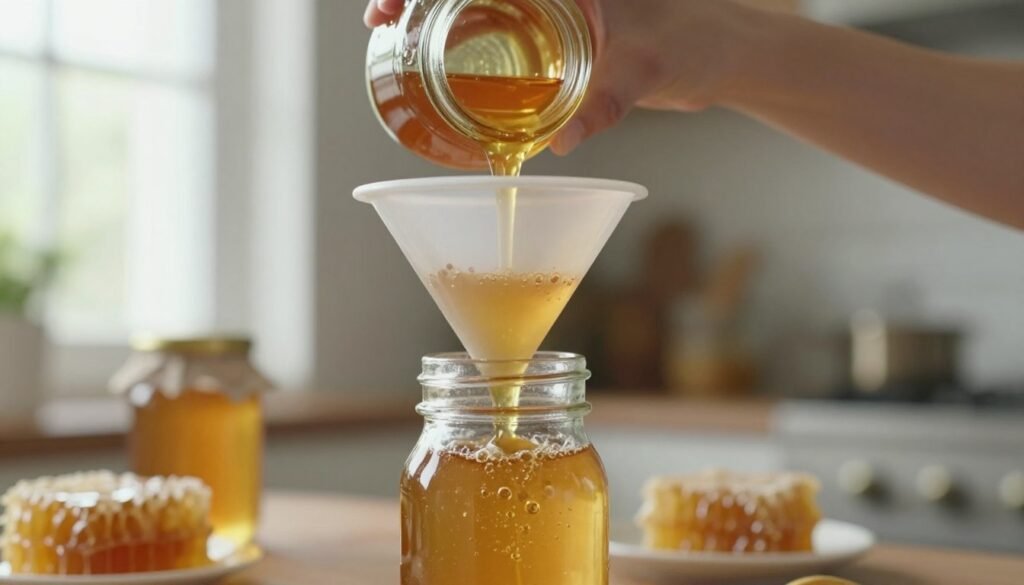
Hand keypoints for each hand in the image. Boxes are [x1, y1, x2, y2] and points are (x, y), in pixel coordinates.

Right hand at [362, 0, 755, 152]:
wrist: (720, 53)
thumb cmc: (693, 41)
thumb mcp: (650, 67)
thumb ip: (609, 101)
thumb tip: (561, 142)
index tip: (396, 2)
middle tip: (381, 21)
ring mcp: (545, 12)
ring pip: (471, 7)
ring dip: (428, 21)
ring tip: (391, 43)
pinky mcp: (549, 39)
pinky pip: (491, 36)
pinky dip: (458, 47)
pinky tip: (434, 72)